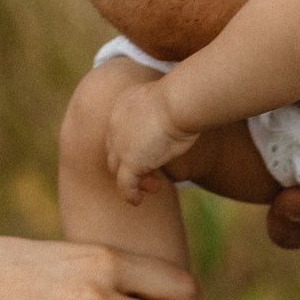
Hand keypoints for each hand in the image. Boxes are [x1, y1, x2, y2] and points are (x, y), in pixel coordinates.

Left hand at [102, 81, 197, 204]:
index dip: (131, 145)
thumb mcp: (168, 103)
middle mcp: (115, 124)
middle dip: (131, 164)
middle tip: (151, 175)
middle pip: (115, 151)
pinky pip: (124, 184)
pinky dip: (129, 194)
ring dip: (134, 181)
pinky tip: (136, 201)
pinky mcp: (129, 161)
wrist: (178, 101)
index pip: (119, 131)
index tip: (150, 152)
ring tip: (153, 187)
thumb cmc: (184, 99)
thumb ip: (164, 113)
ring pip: (118, 169)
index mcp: (123, 106)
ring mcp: (120, 144)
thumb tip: (179, 115)